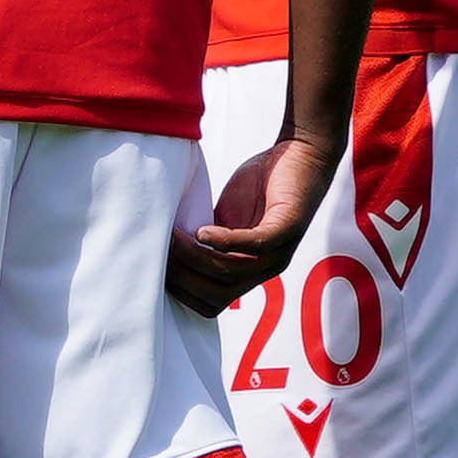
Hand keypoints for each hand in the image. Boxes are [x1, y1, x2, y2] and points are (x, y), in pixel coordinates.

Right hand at [170, 131, 339, 316]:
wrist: (301, 154)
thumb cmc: (261, 184)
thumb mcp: (223, 216)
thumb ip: (202, 235)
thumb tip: (164, 245)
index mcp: (249, 271)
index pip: (211, 304)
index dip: (181, 291)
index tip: (157, 266)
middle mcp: (265, 269)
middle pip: (216, 294)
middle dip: (181, 275)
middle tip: (158, 248)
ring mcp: (279, 252)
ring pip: (230, 273)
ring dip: (195, 257)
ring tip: (172, 237)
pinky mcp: (288, 228)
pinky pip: (255, 244)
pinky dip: (225, 241)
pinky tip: (202, 230)